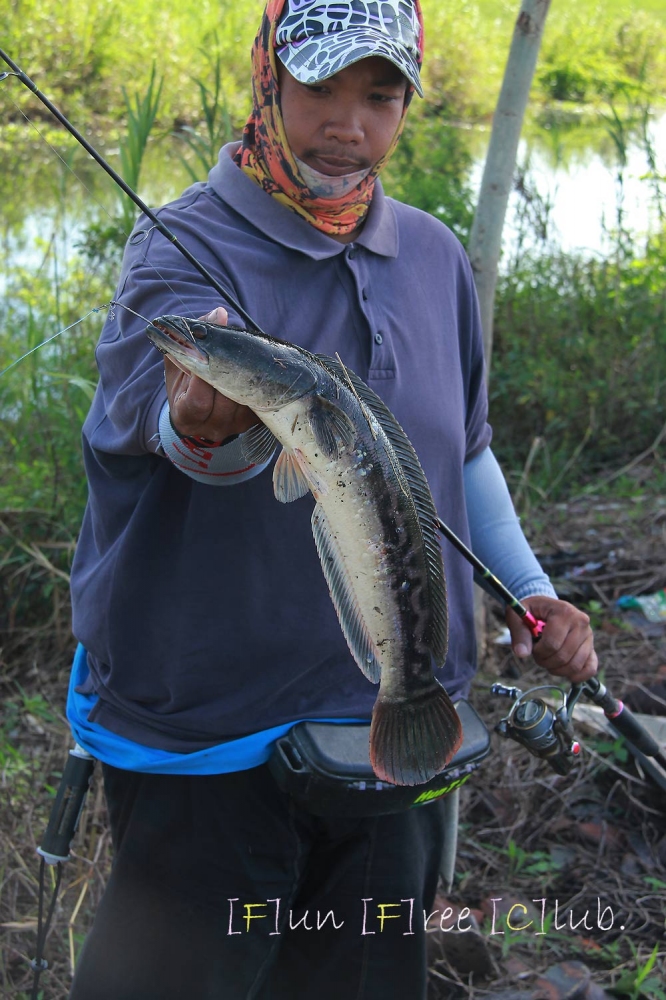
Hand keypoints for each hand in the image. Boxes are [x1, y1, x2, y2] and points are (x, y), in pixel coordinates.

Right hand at [165, 306, 258, 440]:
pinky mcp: (254, 422)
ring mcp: (235, 427)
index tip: (206, 350)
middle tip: (233, 346)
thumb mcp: (177, 363)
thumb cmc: (184, 383)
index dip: (203, 377)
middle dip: (229, 370)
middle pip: (226, 399)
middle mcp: (212, 428)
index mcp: (187, 417)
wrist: (198, 411)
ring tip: (243, 354)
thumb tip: (218, 314)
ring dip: (247, 373)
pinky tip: (255, 365)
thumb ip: (188, 339)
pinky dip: (258, 380)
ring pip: (246, 398)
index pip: (198, 401)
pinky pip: (260, 399)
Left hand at [505, 595, 597, 682]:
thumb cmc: (531, 611)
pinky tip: (564, 672)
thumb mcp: (517, 615)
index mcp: (564, 612)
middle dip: (545, 661)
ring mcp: (588, 636)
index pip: (552, 644)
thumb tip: (522, 653)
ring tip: (548, 659)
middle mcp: (581, 623)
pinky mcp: (591, 647)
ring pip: (574, 665)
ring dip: (557, 669)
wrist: (545, 608)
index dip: (538, 651)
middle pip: (563, 656)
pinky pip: (590, 668)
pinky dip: (578, 676)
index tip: (533, 646)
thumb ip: (519, 633)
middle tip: (538, 654)